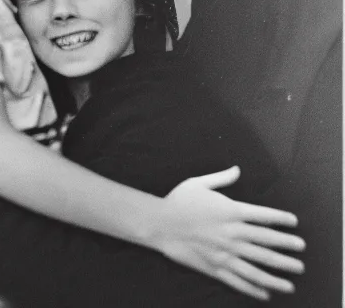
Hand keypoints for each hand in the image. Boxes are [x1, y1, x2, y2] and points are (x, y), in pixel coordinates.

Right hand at [154, 166, 304, 300]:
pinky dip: (254, 287)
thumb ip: (221, 178)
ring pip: (258, 265)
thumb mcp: (199, 183)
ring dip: (278, 272)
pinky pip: (239, 280)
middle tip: (301, 252)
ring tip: (293, 277)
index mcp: (230, 211)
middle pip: (267, 242)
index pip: (264, 216)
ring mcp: (224, 253)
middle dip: (287, 247)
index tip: (294, 223)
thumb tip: (237, 169)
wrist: (159, 223)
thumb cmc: (178, 200)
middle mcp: (232, 233)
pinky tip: (266, 292)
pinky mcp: (214, 267)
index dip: (281, 219)